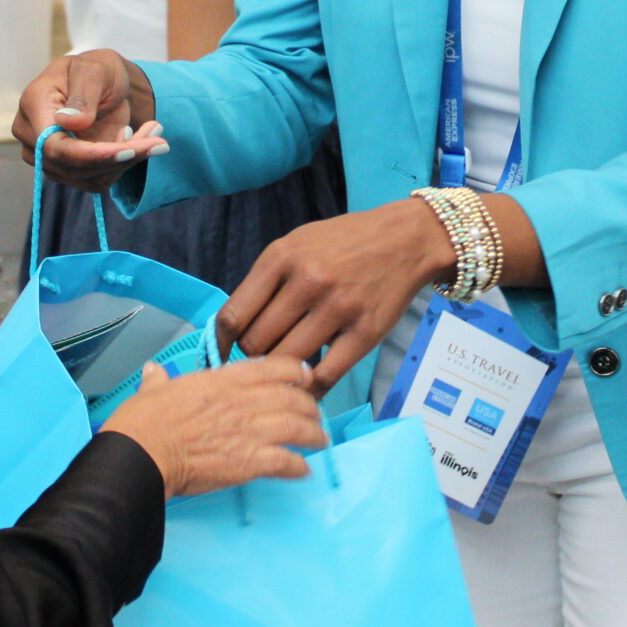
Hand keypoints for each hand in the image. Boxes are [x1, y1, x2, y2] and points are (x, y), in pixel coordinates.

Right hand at [12, 50, 163, 191]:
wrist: (103, 84)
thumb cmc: (97, 70)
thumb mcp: (95, 70)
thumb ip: (83, 95)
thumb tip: (67, 122)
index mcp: (35, 105)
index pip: (54, 146)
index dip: (90, 154)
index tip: (129, 150)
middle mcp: (33, 137)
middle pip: (73, 166)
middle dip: (119, 158)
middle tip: (158, 142)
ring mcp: (47, 157)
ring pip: (90, 177)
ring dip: (126, 161)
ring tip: (152, 134)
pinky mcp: (66, 170)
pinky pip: (98, 180)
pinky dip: (123, 166)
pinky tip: (139, 143)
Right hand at [101, 356, 325, 497]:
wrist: (140, 455)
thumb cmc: (143, 423)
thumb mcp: (151, 392)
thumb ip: (159, 380)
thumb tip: (153, 371)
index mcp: (222, 380)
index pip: (272, 368)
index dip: (295, 371)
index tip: (304, 377)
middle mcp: (242, 401)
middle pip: (292, 398)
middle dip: (310, 406)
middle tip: (315, 415)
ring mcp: (248, 431)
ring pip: (297, 428)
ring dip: (313, 435)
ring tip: (320, 442)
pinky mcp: (248, 462)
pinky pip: (286, 462)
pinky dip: (299, 467)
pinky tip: (304, 470)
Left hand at [220, 199, 456, 389]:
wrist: (405, 240)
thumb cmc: (344, 242)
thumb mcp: (297, 244)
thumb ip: (267, 281)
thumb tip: (236, 329)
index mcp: (281, 257)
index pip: (234, 315)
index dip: (221, 344)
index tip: (223, 356)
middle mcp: (306, 281)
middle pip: (256, 343)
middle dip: (252, 357)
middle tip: (261, 359)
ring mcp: (337, 308)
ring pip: (286, 361)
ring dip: (279, 372)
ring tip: (283, 370)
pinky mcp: (365, 332)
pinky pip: (325, 375)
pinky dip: (310, 387)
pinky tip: (306, 385)